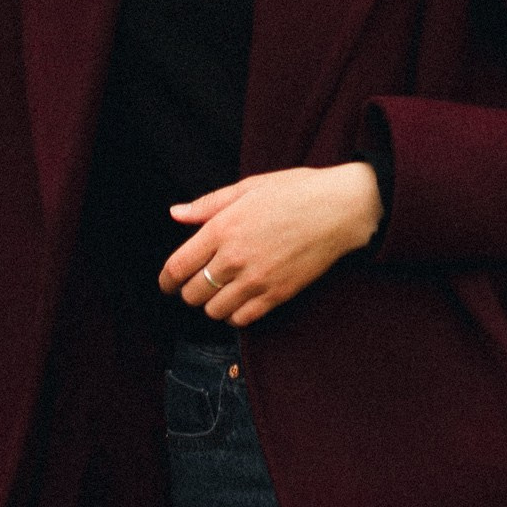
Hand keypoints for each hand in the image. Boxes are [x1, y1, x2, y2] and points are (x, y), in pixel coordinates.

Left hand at [160, 162, 382, 326]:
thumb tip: (175, 214)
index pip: (178, 267)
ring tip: (220, 291)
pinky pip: (241, 320)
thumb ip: (208, 205)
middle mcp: (235, 258)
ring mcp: (257, 280)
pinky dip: (235, 315)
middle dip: (189, 291)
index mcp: (223, 228)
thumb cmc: (296, 192)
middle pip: (192, 293)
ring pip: (214, 311)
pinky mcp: (277, 295)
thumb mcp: (248, 187)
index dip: (166, 280)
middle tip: (197, 283)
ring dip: (211, 304)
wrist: (340, 209)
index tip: (166, 283)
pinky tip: (240, 300)